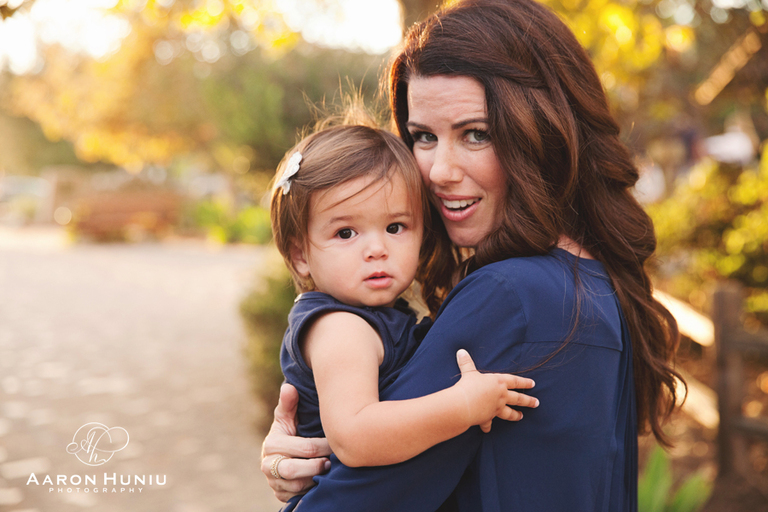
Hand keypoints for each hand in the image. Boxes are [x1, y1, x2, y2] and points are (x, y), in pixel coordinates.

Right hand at [261, 383, 332, 501]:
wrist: (279, 454)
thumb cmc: (288, 432)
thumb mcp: (287, 418)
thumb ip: (289, 404)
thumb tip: (289, 387)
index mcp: (272, 444)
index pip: (303, 447)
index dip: (323, 446)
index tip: (335, 443)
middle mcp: (268, 464)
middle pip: (294, 470)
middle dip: (316, 466)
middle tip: (331, 462)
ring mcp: (273, 482)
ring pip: (296, 486)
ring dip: (314, 479)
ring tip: (328, 472)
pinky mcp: (279, 494)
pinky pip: (295, 497)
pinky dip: (309, 491)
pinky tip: (320, 483)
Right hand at [455, 349, 538, 432]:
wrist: (465, 404)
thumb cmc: (469, 386)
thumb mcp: (468, 372)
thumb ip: (466, 362)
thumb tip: (461, 351)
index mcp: (499, 383)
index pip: (515, 381)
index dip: (524, 382)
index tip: (533, 384)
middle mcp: (501, 396)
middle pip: (518, 398)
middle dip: (528, 401)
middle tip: (536, 403)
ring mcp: (496, 408)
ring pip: (509, 412)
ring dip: (515, 415)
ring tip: (521, 417)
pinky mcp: (488, 418)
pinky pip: (488, 423)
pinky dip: (487, 426)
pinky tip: (487, 429)